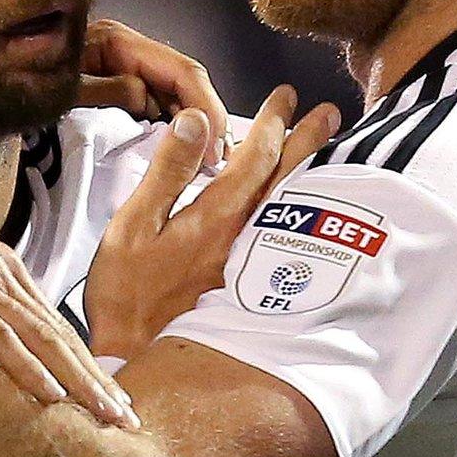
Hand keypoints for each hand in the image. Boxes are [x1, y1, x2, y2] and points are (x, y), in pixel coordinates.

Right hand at [0, 159, 138, 428]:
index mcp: (2, 269)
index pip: (55, 325)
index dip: (86, 365)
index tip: (112, 397)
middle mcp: (1, 274)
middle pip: (62, 336)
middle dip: (98, 380)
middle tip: (128, 419)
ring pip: (43, 338)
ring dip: (80, 381)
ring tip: (108, 415)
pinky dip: (27, 366)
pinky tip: (51, 394)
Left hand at [79, 19, 231, 165]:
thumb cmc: (21, 79)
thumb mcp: (65, 87)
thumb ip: (110, 91)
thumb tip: (147, 100)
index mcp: (115, 42)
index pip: (181, 69)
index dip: (206, 105)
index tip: (215, 140)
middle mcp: (124, 54)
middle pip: (185, 84)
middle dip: (206, 120)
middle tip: (217, 157)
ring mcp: (121, 75)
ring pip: (173, 101)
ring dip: (192, 129)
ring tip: (206, 160)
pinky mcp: (114, 97)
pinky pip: (153, 113)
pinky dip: (170, 133)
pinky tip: (180, 153)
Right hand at [85, 87, 340, 357]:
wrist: (139, 360)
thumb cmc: (127, 295)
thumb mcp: (132, 227)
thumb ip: (167, 172)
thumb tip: (196, 119)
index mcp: (215, 218)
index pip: (254, 158)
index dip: (272, 123)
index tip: (286, 96)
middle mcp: (243, 239)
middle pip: (285, 182)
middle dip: (306, 142)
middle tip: (328, 112)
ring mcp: (251, 266)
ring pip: (290, 210)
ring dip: (310, 175)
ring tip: (329, 150)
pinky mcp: (249, 288)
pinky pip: (285, 237)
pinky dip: (299, 213)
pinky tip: (303, 209)